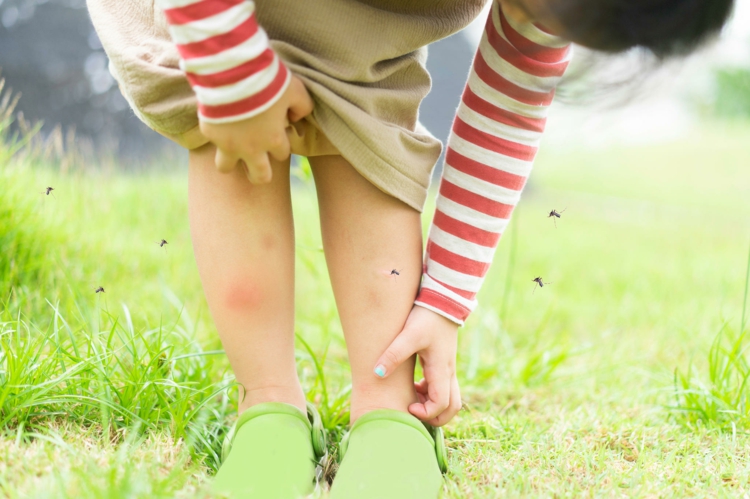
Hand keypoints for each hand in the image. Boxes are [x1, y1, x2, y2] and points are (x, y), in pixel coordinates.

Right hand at [199, 74, 312, 182]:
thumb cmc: (268, 80)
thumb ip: (302, 105)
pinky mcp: (210, 133)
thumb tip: (297, 117)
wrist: (234, 71)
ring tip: (231, 146)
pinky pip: (211, 141)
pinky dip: (215, 134)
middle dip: (260, 173)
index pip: (282, 155)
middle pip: (260, 177)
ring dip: (230, 160)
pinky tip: (218, 120)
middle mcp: (252, 149)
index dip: (280, 144)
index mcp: (275, 140)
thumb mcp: (294, 89)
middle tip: (256, 161)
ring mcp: (228, 144)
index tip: (274, 131)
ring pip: (226, 168)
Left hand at [374, 306, 460, 425]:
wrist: (442, 300)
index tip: (408, 407)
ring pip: (449, 399)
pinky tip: (415, 385)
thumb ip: (394, 354)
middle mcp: (448, 373)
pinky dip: (430, 394)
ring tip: (412, 400)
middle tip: (413, 413)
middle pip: (453, 408)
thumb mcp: (408, 335)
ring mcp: (448, 369)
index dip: (426, 413)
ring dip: (432, 405)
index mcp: (441, 370)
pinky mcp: (443, 363)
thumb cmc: (427, 317)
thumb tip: (376, 373)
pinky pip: (442, 388)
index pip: (442, 404)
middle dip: (436, 418)